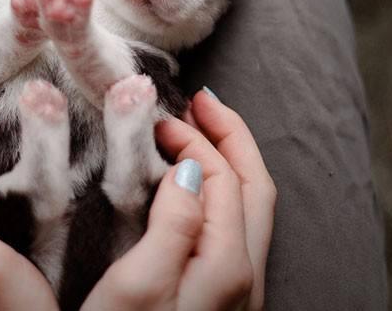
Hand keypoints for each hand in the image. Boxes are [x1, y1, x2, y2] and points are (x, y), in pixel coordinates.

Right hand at [181, 90, 276, 310]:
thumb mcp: (138, 284)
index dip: (194, 139)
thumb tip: (188, 170)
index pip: (223, 178)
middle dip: (230, 136)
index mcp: (228, 265)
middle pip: (253, 186)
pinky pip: (235, 228)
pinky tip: (195, 186)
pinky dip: (220, 190)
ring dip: (227, 160)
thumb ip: (173, 225)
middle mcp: (246, 276)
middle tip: (199, 101)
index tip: (159, 119)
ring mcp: (239, 290)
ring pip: (249, 208)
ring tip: (198, 130)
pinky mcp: (223, 300)